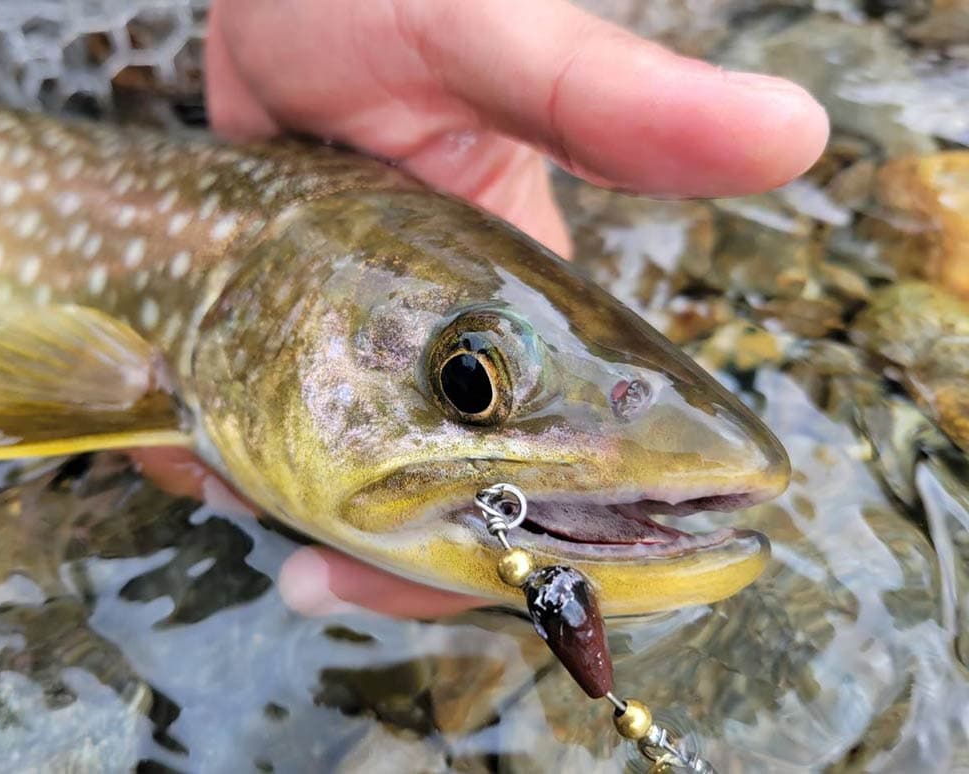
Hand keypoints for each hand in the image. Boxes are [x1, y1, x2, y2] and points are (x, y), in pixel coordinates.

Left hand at [201, 0, 829, 614]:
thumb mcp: (490, 51)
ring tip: (222, 472)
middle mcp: (465, 358)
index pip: (577, 475)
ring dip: (296, 518)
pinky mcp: (295, 352)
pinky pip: (281, 452)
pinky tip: (187, 444)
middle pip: (467, 518)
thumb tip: (794, 130)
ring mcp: (372, 362)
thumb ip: (612, 104)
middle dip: (392, 565)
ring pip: (361, 504)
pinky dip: (238, 470)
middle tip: (309, 577)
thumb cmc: (374, 5)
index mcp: (540, 319)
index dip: (545, 550)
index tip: (484, 580)